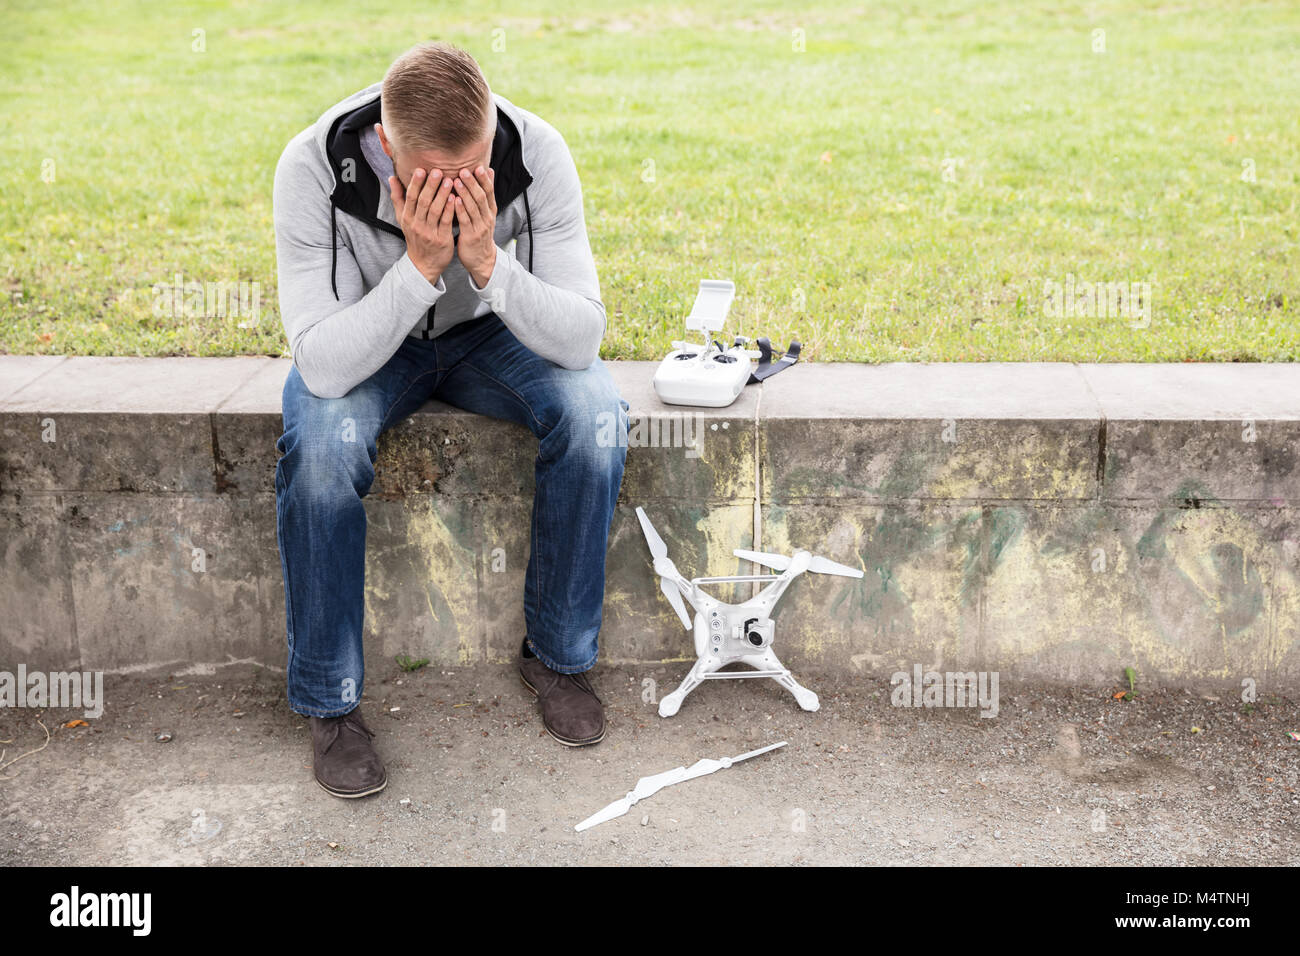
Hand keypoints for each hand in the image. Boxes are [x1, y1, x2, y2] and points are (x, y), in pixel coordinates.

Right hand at [389, 168, 454, 283]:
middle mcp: (416, 224)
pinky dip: (449, 210)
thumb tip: (392, 177)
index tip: (420, 169)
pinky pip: (445, 222)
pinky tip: (455, 198)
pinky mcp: (441, 239)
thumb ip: (398, 198)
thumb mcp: (403, 219)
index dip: (415, 183)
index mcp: (407, 217)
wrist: (424, 264)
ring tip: (449, 180)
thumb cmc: (415, 237)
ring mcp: (429, 232)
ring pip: (435, 211)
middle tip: (438, 170)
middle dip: (430, 186)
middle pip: (423, 202)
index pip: (410, 197)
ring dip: (442, 195)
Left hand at [451, 165, 497, 286]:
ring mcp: (480, 227)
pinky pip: (466, 220)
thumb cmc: (480, 232)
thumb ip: (485, 193)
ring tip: (456, 180)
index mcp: (490, 211)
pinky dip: (460, 209)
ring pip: (474, 207)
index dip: (484, 180)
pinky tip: (454, 200)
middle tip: (464, 170)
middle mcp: (487, 217)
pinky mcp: (471, 236)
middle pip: (481, 197)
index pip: (489, 192)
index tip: (478, 167)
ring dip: (465, 193)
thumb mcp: (486, 213)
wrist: (482, 259)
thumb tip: (489, 170)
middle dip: (473, 183)